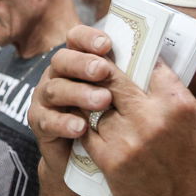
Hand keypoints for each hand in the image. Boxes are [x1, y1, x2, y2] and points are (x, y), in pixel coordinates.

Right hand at [28, 24, 116, 171]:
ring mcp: (46, 97)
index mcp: (77, 60)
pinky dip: (64, 123)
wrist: (83, 157)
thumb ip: (128, 77)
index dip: (88, 38)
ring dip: (79, 93)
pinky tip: (81, 128)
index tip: (106, 44)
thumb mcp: (120, 95)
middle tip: (103, 71)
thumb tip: (154, 62)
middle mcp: (58, 74)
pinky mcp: (40, 122)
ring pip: (55, 89)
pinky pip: (47, 120)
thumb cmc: (107, 119)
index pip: (76, 39)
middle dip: (83, 63)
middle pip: (62, 60)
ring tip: (102, 101)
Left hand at [83, 60, 195, 195]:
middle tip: (96, 62)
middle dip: (103, 68)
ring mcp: (127, 140)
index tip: (126, 48)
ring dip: (91, 97)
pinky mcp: (110, 161)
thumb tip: (151, 71)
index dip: (137, 55)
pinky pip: (88, 131)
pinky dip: (86, 122)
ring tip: (87, 90)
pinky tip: (85, 118)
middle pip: (114, 79)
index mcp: (178, 104)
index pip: (150, 65)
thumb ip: (173, 95)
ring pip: (96, 104)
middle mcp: (151, 118)